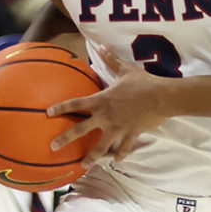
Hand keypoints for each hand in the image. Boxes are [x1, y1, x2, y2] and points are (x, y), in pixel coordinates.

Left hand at [47, 45, 169, 166]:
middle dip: (65, 138)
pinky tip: (117, 161)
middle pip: (81, 129)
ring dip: (91, 156)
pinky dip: (120, 154)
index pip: (76, 104)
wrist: (161, 97)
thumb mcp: (125, 69)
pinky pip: (124, 147)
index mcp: (102, 100)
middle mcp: (106, 117)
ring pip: (101, 146)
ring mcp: (118, 128)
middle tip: (53, 146)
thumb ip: (111, 60)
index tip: (48, 113)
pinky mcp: (131, 134)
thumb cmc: (143, 83)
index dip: (61, 108)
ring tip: (83, 165)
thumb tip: (102, 46)